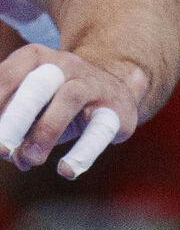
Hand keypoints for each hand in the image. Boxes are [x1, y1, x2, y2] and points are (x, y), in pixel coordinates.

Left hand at [0, 43, 139, 177]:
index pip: (9, 75)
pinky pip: (101, 128)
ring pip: (70, 98)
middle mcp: (66, 65)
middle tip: (2, 150)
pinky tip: (67, 170)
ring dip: (45, 132)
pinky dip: (83, 151)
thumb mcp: (30, 109)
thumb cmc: (56, 103)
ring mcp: (94, 84)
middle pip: (38, 84)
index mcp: (36, 59)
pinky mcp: (118, 110)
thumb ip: (14, 128)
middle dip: (16, 117)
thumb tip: (11, 154)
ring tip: (30, 162)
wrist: (114, 92)